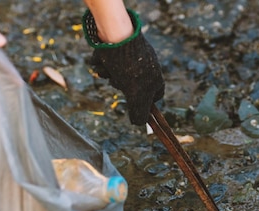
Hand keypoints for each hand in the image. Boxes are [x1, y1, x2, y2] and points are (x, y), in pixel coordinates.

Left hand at [84, 10, 164, 124]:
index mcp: (155, 76)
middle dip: (122, 87)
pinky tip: (103, 62)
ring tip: (110, 70)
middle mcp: (144, 67)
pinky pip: (107, 66)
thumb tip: (139, 124)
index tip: (136, 106)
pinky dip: (103, 66)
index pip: (155, 96)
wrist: (117, 39)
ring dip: (110, 76)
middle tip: (121, 83)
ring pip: (116, 77)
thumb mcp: (136, 97)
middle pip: (132, 89)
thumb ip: (139, 114)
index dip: (146, 103)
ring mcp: (130, 59)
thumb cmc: (131, 69)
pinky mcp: (116, 51)